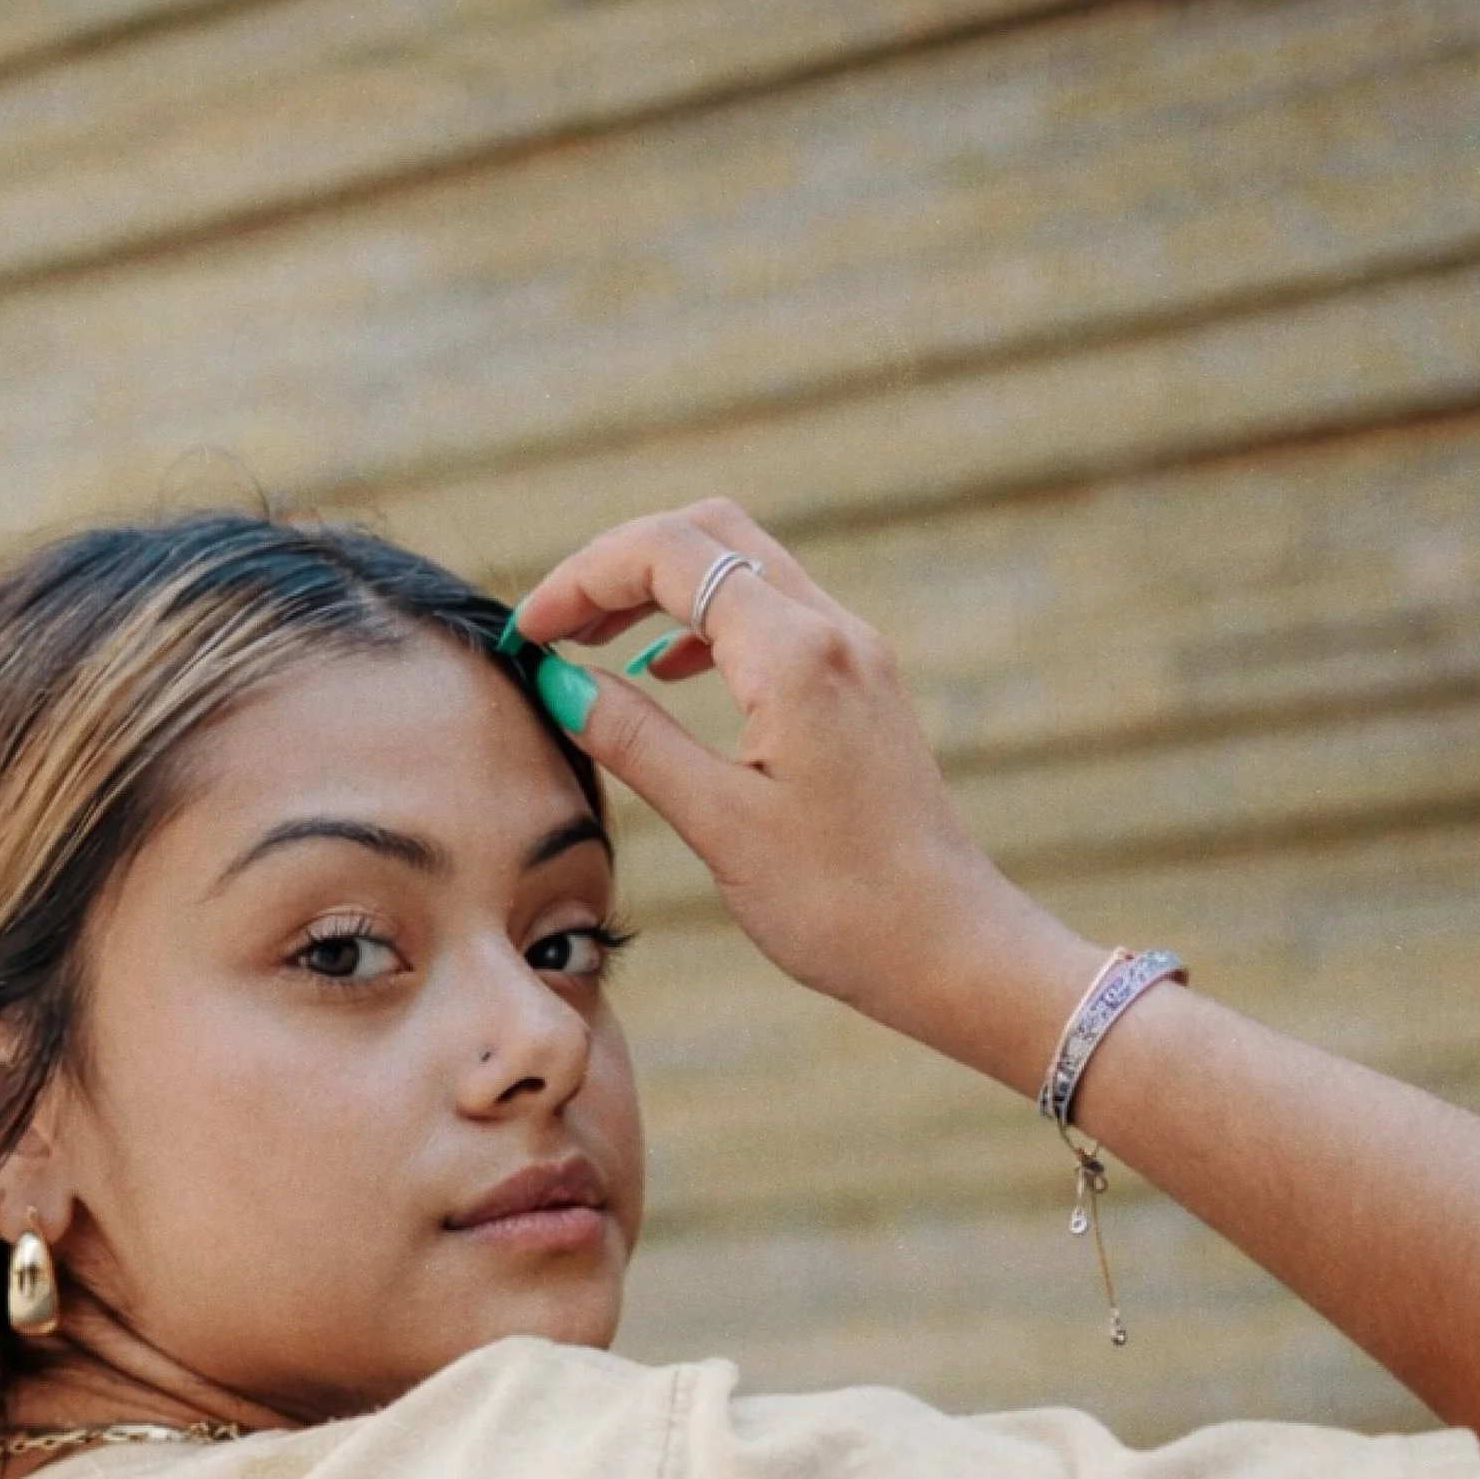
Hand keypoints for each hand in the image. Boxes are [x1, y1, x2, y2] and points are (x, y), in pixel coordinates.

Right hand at [514, 498, 1096, 1088]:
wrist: (950, 946)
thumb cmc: (841, 904)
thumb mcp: (719, 825)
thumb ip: (635, 741)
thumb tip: (560, 682)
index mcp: (794, 655)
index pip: (667, 554)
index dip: (582, 579)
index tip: (529, 635)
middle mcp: (833, 631)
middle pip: (708, 532)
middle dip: (619, 564)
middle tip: (558, 627)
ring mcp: (855, 653)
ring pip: (743, 564)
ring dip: (662, 586)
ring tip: (597, 643)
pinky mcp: (862, 684)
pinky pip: (774, 611)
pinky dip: (707, 620)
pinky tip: (670, 672)